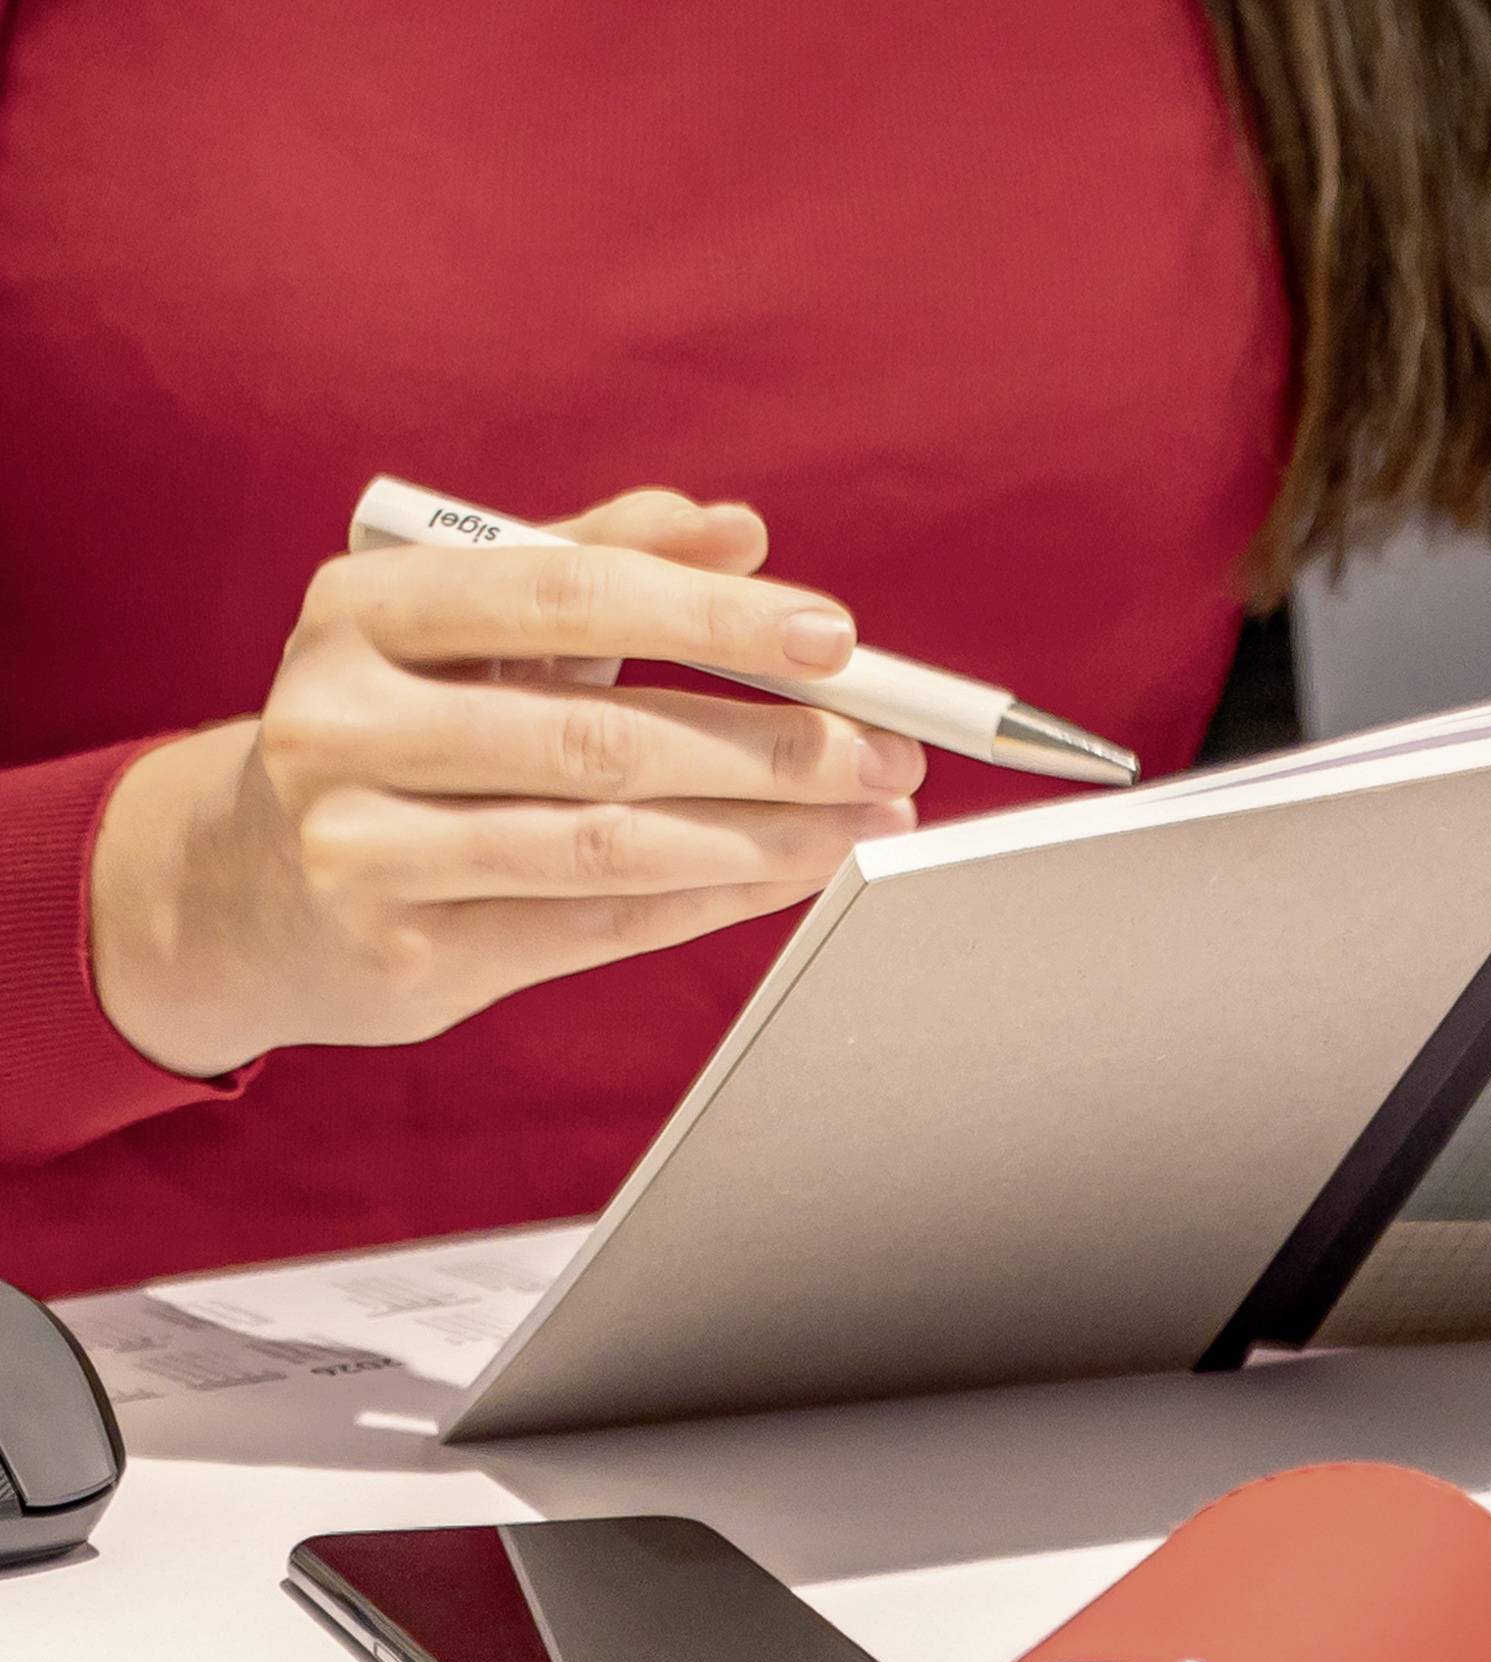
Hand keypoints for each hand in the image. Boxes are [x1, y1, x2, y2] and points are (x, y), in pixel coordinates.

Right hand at [90, 488, 924, 1076]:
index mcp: (364, 606)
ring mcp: (357, 845)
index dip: (714, 615)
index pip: (569, 592)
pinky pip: (598, 925)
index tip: (837, 638)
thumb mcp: (474, 621)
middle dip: (775, 747)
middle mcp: (341, 721)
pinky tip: (795, 872)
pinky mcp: (399, 952)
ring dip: (766, 835)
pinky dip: (716, 897)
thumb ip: (602, 556)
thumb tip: (739, 529)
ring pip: (608, 844)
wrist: (248, 885)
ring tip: (866, 818)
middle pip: (602, 735)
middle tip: (889, 751)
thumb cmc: (398, 725)